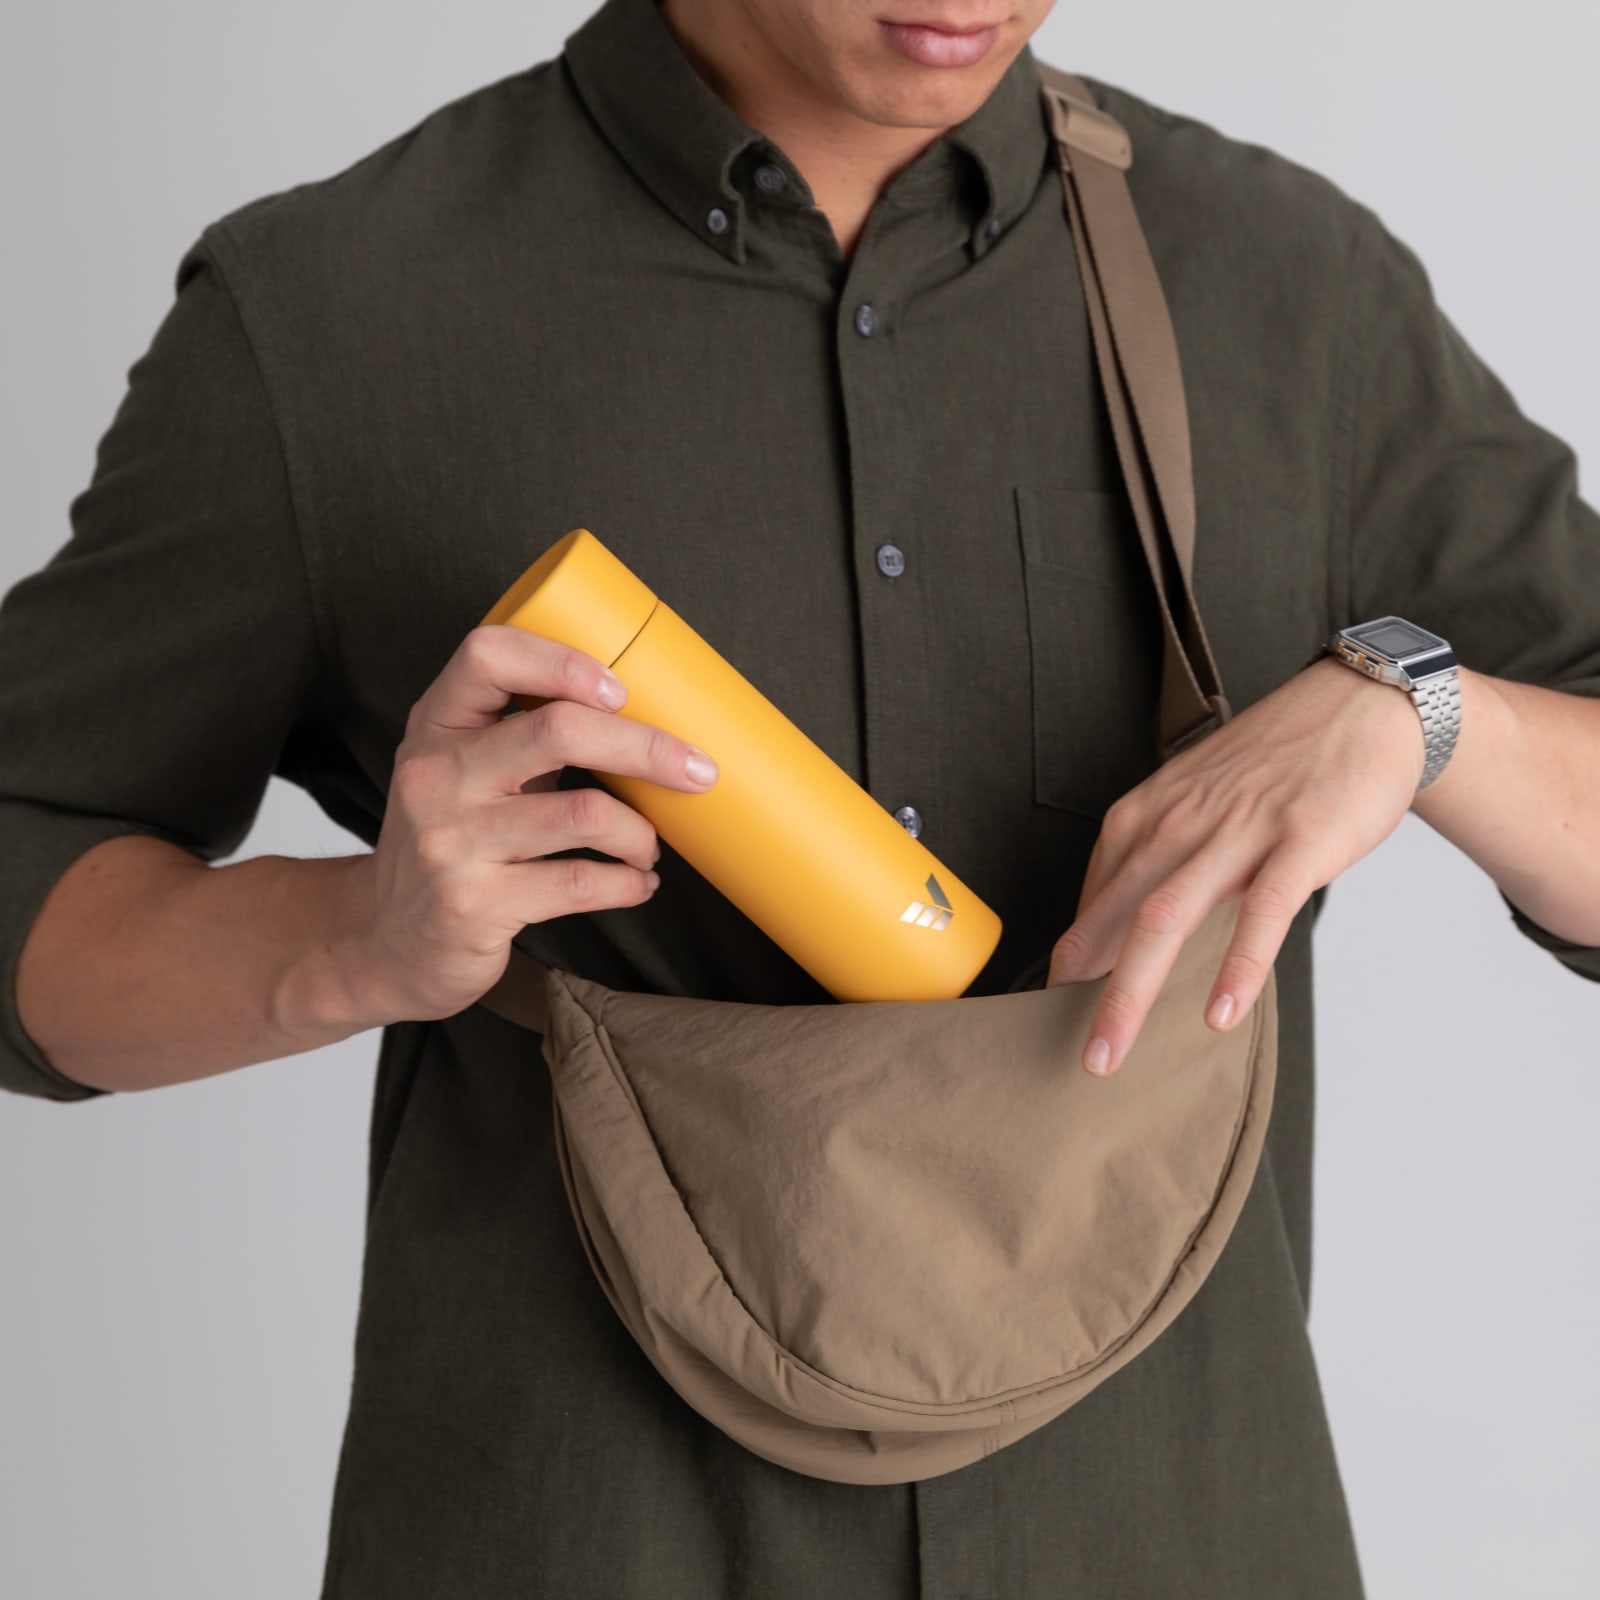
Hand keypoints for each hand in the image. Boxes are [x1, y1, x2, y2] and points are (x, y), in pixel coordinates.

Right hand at [336, 625, 719, 1024]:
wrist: (385, 942)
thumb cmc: (450, 843)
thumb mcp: (463, 773)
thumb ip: (526, 736)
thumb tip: (649, 718)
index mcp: (436, 726)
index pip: (488, 655)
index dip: (563, 661)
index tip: (621, 690)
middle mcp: (435, 776)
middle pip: (558, 729)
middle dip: (646, 747)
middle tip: (696, 770)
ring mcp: (450, 843)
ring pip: (582, 813)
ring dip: (640, 832)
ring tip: (650, 846)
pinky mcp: (474, 905)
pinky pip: (580, 884)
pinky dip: (627, 883)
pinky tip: (638, 883)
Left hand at [1046, 656, 1428, 1074]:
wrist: (1360, 706)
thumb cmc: (1274, 763)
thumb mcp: (1195, 798)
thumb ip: (1158, 855)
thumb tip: (1122, 923)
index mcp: (1148, 813)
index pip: (1094, 896)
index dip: (1072, 955)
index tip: (1053, 1007)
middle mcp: (1180, 821)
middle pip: (1116, 915)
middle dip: (1082, 989)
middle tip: (1072, 1052)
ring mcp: (1238, 831)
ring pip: (1166, 919)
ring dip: (1130, 993)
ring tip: (1110, 1052)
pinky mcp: (1299, 841)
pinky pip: (1262, 912)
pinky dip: (1236, 967)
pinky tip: (1219, 1013)